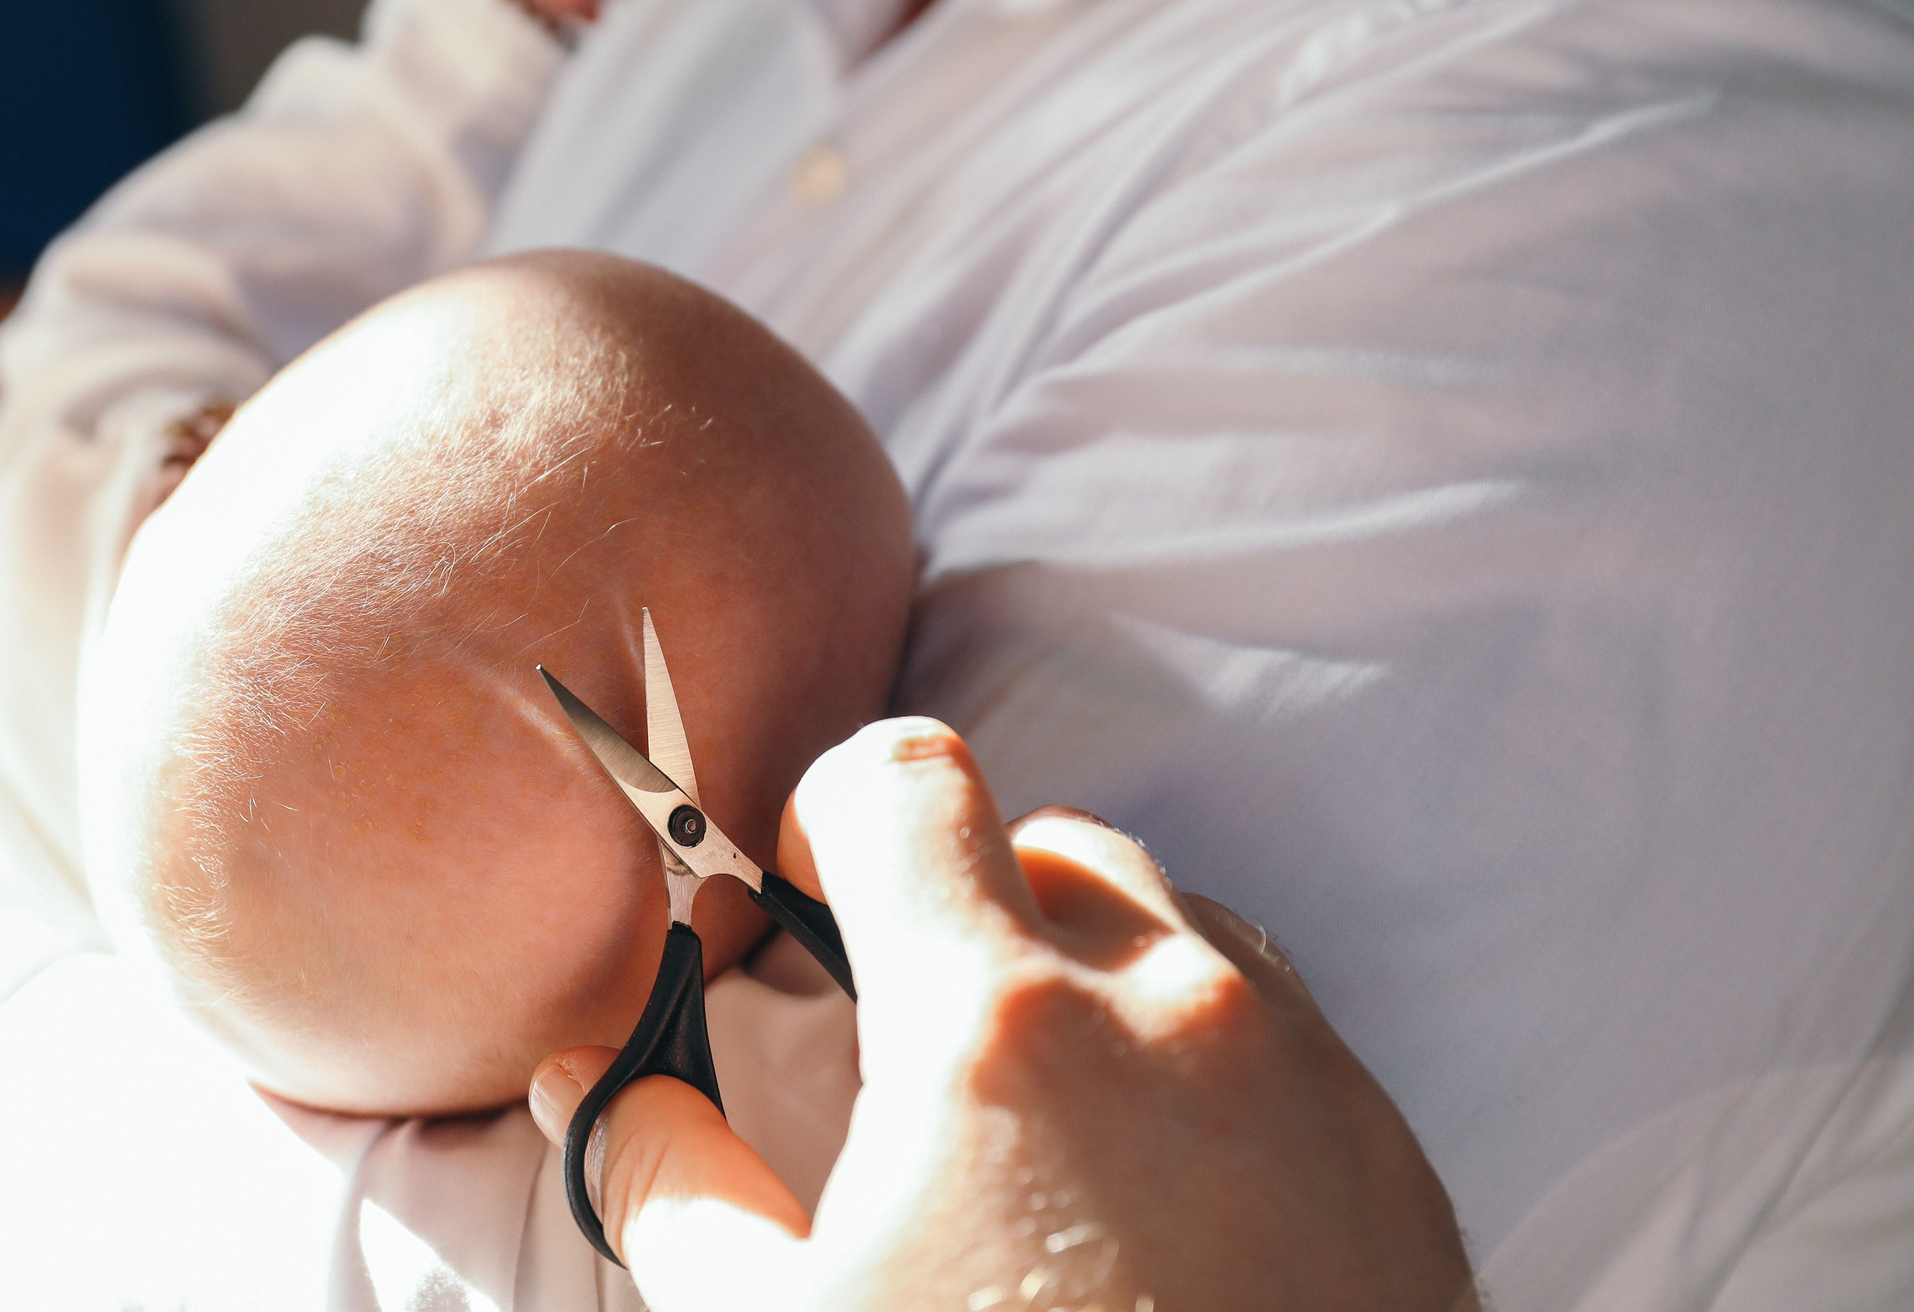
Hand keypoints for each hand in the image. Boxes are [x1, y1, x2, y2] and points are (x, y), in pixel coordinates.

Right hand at [529, 719, 1475, 1311]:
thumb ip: (671, 1185)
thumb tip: (594, 1080)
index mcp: (999, 1026)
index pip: (904, 780)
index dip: (834, 809)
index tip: (812, 889)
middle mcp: (1173, 1012)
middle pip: (1048, 841)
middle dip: (966, 902)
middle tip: (915, 1045)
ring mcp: (1307, 1081)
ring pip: (1180, 926)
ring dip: (1094, 976)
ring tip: (1042, 1134)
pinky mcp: (1395, 1165)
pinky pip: (1287, 1034)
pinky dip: (1205, 1064)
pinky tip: (1160, 1209)